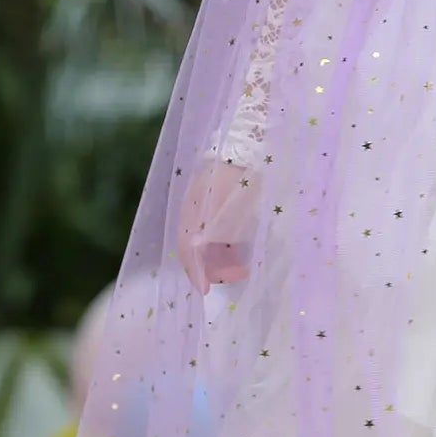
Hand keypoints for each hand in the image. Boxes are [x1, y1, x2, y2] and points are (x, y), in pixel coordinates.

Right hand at [176, 157, 257, 294]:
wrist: (248, 147)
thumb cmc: (236, 177)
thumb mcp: (220, 203)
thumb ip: (207, 227)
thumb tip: (194, 252)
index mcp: (191, 214)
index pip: (187, 250)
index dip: (195, 271)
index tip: (206, 289)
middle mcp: (196, 215)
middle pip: (199, 251)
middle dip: (215, 268)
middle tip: (238, 276)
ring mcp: (210, 212)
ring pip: (211, 246)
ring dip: (224, 261)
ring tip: (244, 269)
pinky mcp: (225, 210)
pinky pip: (223, 237)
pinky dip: (231, 250)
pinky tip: (243, 255)